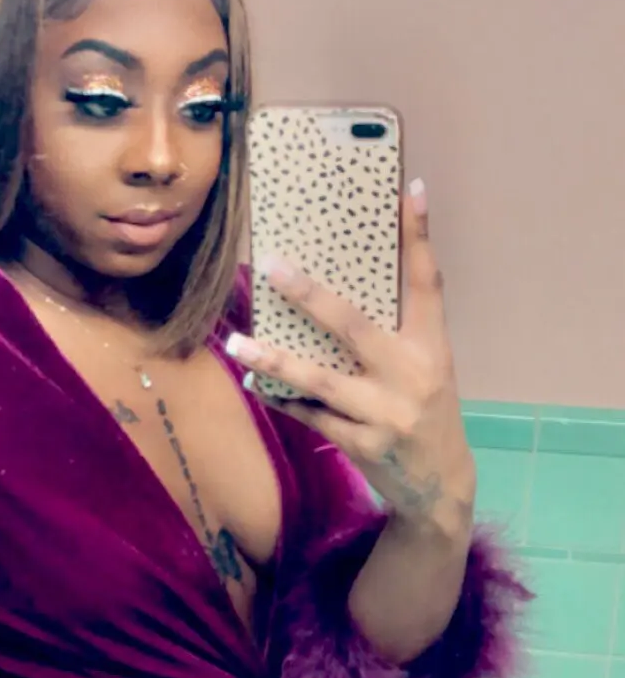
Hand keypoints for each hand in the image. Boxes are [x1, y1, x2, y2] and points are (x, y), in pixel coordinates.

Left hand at [226, 181, 476, 535]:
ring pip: (320, 379)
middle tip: (272, 267)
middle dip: (311, 297)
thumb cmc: (426, 412)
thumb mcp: (428, 367)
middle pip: (355, 326)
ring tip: (237, 342)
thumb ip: (398, 329)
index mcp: (433, 348)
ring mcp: (385, 414)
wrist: (440, 487)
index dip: (420, 236)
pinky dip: (281, 396)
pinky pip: (310, 414)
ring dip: (274, 359)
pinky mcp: (362, 445)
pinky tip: (255, 380)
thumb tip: (339, 285)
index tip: (412, 190)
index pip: (429, 283)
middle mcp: (412, 376)